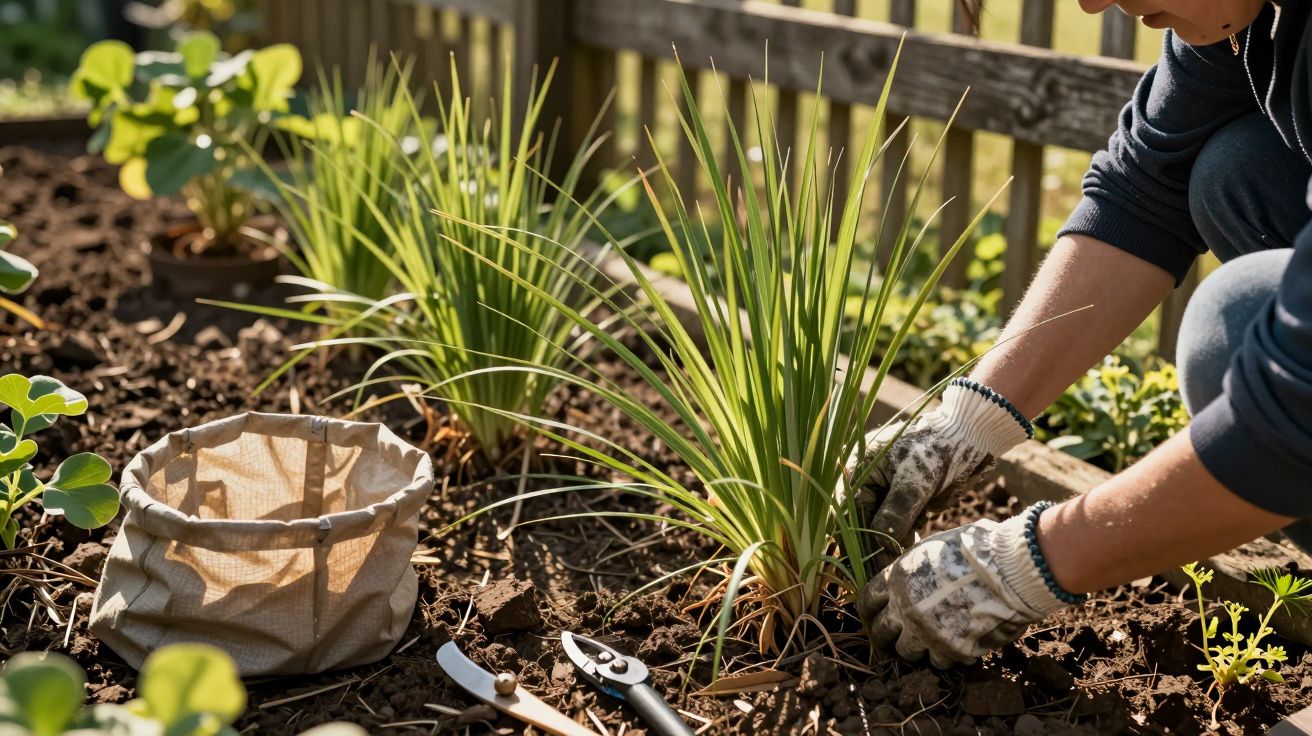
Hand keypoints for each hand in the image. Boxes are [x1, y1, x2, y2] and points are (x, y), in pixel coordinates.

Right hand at [849, 379, 1031, 563]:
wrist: (970, 433)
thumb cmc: (937, 448)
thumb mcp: (915, 482)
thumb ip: (894, 515)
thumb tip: (878, 548)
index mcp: (858, 469)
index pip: (850, 513)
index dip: (857, 541)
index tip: (866, 568)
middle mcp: (866, 480)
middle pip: (862, 521)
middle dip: (874, 545)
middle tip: (885, 570)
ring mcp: (886, 488)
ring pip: (881, 524)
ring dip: (891, 541)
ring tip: (901, 558)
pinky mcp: (905, 496)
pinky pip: (899, 521)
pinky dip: (905, 533)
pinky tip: (912, 542)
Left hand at [857, 505, 1076, 667]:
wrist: (1010, 568)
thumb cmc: (976, 550)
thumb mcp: (932, 549)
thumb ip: (912, 568)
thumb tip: (904, 576)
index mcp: (897, 579)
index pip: (867, 601)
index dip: (870, 610)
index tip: (874, 615)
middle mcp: (905, 609)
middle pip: (880, 632)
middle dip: (887, 633)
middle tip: (897, 634)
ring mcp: (926, 633)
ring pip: (906, 652)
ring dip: (915, 647)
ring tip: (928, 640)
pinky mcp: (952, 650)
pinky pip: (938, 662)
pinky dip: (944, 656)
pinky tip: (955, 644)